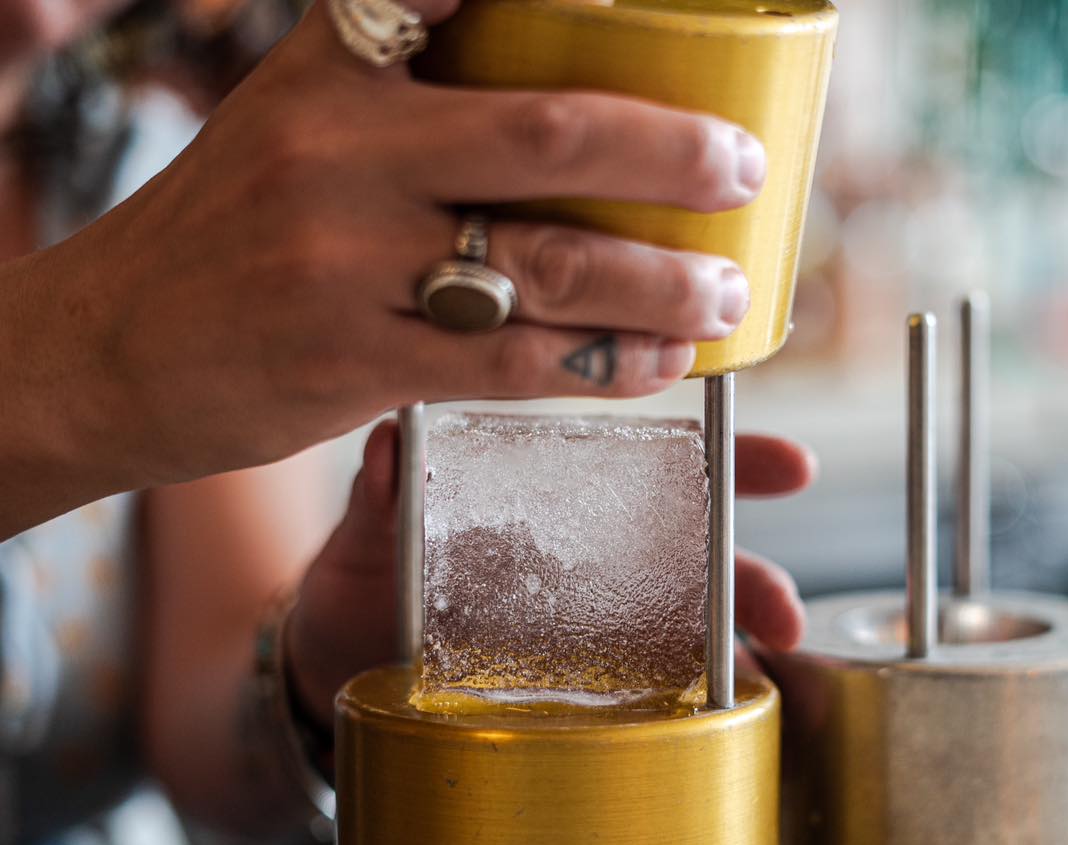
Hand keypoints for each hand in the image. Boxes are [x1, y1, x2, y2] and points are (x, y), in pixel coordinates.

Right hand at [0, 0, 764, 534]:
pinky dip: (601, 364)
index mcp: (335, 70)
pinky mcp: (354, 362)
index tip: (658, 7)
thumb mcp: (297, 115)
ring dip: (659, 284)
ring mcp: (346, 262)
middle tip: (741, 170)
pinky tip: (656, 363)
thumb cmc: (229, 231)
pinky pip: (512, 365)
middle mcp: (341, 153)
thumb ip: (408, 82)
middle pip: (547, 137)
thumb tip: (556, 102)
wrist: (106, 347)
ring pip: (547, 267)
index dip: (576, 6)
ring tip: (723, 289)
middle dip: (669, 153)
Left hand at [285, 420, 814, 723]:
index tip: (795, 466)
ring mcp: (588, 627)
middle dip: (754, 574)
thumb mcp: (364, 538)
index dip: (731, 458)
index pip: (655, 464)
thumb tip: (391, 441)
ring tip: (754, 674)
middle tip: (783, 611)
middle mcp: (589, 558)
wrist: (329, 674)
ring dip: (734, 647)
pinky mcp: (576, 692)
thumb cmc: (358, 588)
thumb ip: (381, 495)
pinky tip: (709, 721)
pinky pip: (649, 694)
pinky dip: (688, 706)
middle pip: (697, 552)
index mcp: (557, 499)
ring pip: (686, 626)